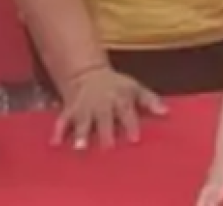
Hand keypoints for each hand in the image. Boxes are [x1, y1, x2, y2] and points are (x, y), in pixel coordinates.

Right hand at [52, 65, 166, 148]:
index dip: (131, 124)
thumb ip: (150, 100)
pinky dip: (58, 131)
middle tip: (108, 148)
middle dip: (105, 131)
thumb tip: (167, 112)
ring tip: (80, 147)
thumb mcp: (135, 88)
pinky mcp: (70, 111)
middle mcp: (102, 103)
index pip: (127, 111)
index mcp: (120, 98)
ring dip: (81, 133)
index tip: (134, 139)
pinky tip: (56, 143)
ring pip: (83, 121)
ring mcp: (85, 107)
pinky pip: (62, 121)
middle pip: (104, 118)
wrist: (89, 74)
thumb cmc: (116, 86)